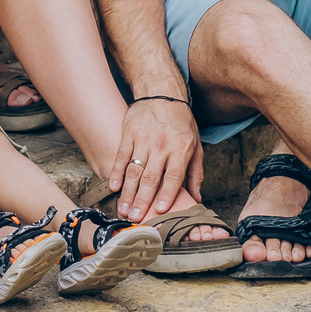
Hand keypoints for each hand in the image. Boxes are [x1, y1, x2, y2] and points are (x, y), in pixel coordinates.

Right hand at [108, 97, 202, 222]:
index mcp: (180, 149)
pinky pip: (121, 156)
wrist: (162, 93)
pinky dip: (116, 172)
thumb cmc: (181, 121)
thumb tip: (197, 198)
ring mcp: (144, 140)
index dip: (166, 194)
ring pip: (134, 171)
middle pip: (151, 178)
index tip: (159, 210)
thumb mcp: (196, 144)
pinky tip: (113, 186)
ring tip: (123, 209)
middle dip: (142, 200)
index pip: (173, 177)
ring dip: (127, 192)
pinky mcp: (129, 134)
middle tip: (135, 218)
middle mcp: (162, 146)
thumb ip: (196, 172)